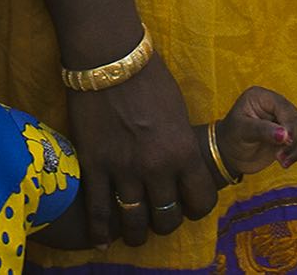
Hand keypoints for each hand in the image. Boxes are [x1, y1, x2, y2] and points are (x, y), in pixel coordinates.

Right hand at [63, 48, 217, 246]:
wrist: (109, 56)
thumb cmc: (148, 76)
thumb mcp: (178, 111)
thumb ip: (180, 144)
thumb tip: (180, 165)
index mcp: (183, 151)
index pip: (202, 201)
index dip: (196, 209)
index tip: (188, 206)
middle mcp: (156, 167)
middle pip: (167, 218)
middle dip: (165, 223)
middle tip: (158, 218)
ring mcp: (123, 169)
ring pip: (134, 222)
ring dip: (135, 234)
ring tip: (132, 234)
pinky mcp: (94, 165)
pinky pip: (99, 211)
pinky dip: (100, 231)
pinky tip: (102, 240)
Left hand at [212, 86, 296, 184]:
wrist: (230, 153)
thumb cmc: (232, 137)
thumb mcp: (242, 131)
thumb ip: (262, 131)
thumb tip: (286, 135)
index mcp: (262, 97)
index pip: (285, 108)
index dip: (290, 127)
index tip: (286, 144)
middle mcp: (277, 105)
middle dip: (294, 143)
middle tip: (281, 159)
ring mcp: (286, 119)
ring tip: (285, 163)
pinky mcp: (292, 134)